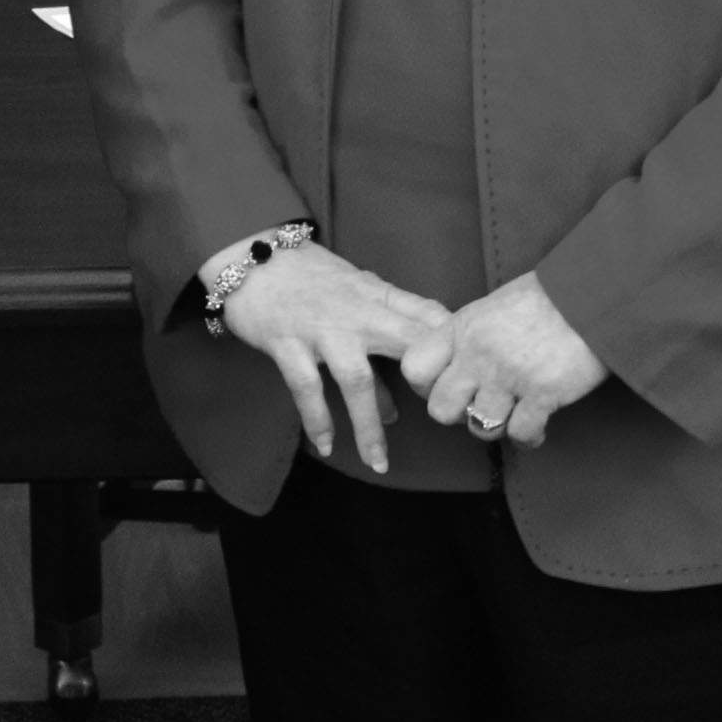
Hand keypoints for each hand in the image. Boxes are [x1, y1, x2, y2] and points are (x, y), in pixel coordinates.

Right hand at [200, 235, 451, 482]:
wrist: (253, 258)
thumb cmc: (310, 280)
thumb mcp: (356, 295)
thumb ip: (379, 344)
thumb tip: (399, 406)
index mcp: (378, 296)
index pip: (429, 317)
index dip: (452, 349)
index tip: (467, 380)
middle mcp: (356, 313)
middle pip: (406, 346)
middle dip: (428, 385)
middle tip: (442, 421)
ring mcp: (322, 329)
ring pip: (357, 381)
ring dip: (369, 425)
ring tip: (379, 463)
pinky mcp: (287, 344)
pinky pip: (307, 389)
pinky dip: (318, 420)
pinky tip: (328, 445)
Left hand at [407, 269, 608, 449]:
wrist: (595, 293)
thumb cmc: (550, 296)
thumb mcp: (495, 305)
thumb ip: (471, 335)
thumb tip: (458, 362)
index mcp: (462, 328)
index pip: (414, 367)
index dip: (426, 385)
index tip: (448, 385)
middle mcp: (479, 354)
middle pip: (440, 410)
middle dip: (458, 414)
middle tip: (479, 405)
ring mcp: (509, 377)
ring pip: (479, 428)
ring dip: (496, 426)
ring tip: (512, 414)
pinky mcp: (542, 395)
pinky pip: (520, 434)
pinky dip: (529, 437)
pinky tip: (537, 426)